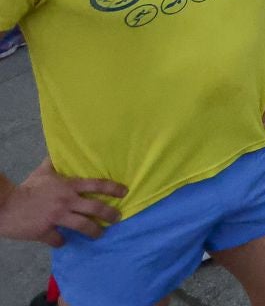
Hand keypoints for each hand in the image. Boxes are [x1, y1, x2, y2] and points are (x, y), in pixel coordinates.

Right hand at [0, 162, 125, 245]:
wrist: (6, 205)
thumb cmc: (26, 188)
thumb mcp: (42, 172)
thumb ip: (53, 163)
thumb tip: (57, 151)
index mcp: (68, 186)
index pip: (96, 185)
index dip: (113, 188)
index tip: (125, 192)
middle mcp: (66, 201)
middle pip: (95, 208)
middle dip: (110, 214)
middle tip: (117, 218)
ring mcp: (57, 217)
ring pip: (83, 226)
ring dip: (94, 231)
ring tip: (99, 234)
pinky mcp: (45, 231)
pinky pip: (59, 239)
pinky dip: (61, 241)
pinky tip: (63, 241)